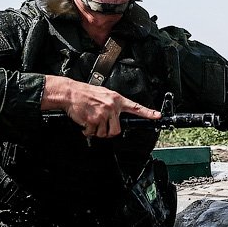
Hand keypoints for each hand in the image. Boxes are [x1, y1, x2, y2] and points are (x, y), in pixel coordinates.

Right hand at [42, 75, 159, 137]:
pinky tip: (85, 123)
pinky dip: (87, 131)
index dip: (147, 113)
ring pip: (104, 133)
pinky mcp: (93, 120)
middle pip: (117, 130)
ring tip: (91, 122)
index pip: (135, 107)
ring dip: (97, 132)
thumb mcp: (103, 94)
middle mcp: (112, 106)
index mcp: (116, 99)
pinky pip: (93, 133)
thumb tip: (115, 116)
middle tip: (101, 127)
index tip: (157, 116)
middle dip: (108, 132)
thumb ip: (112, 105)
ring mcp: (103, 114)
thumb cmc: (85, 93)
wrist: (71, 93)